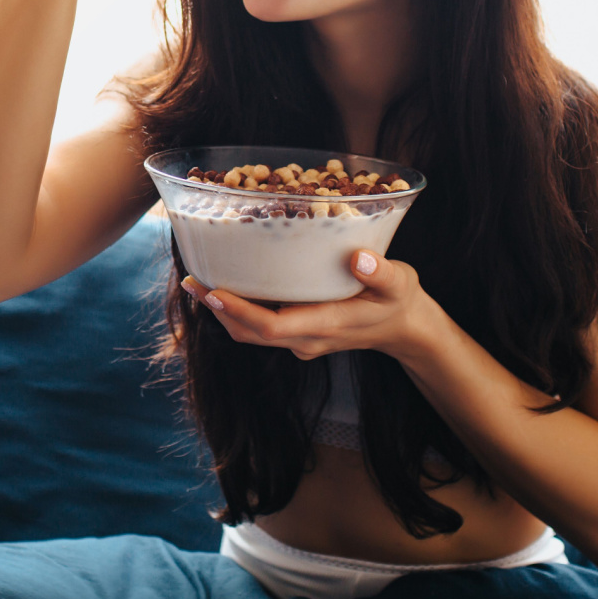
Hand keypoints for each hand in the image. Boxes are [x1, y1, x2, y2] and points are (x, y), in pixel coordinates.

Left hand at [181, 249, 434, 362]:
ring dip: (224, 311)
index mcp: (326, 324)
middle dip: (219, 309)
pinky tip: (227, 283)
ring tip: (198, 281)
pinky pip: (261, 327)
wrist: (405, 329)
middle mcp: (306, 338)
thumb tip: (360, 259)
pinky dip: (239, 309)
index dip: (238, 311)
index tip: (213, 292)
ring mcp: (301, 340)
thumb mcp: (399, 282)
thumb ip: (382, 272)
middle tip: (192, 280)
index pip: (271, 326)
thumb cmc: (399, 300)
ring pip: (251, 333)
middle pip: (250, 332)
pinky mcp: (298, 333)